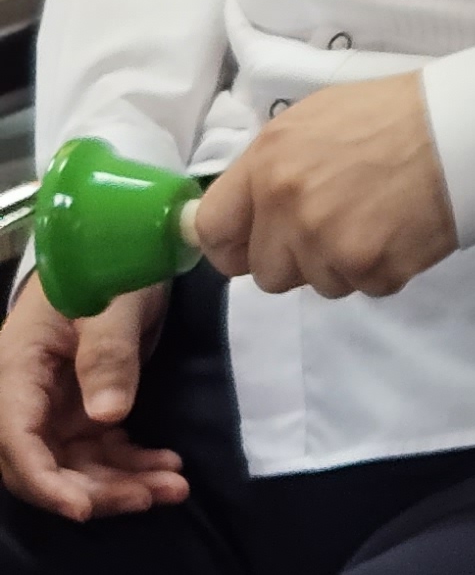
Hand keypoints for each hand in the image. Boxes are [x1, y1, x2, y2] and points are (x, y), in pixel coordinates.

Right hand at [0, 279, 183, 519]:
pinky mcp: (83, 410)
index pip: (15, 438)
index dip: (43, 480)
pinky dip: (132, 465)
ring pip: (75, 465)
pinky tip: (168, 466)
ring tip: (175, 486)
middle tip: (154, 495)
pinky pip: (101, 450)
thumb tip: (107, 418)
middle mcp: (27, 396)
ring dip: (120, 483)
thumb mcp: (114, 303)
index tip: (82, 508)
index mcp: (16, 369)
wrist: (125, 252)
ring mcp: (55, 407)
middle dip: (94, 490)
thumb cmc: (109, 266)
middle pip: (44, 463)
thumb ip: (108, 355)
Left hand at [191, 73, 457, 299]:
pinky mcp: (373, 268)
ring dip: (344, 263)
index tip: (253, 244)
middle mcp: (288, 208)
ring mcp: (330, 243)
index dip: (232, 244)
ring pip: (318, 284)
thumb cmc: (392, 113)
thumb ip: (267, 168)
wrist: (468, 125)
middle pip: (267, 273)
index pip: (212, 232)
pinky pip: (366, 288)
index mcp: (267, 166)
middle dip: (298, 257)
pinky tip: (405, 229)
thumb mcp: (312, 121)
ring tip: (380, 219)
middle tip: (338, 224)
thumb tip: (235, 213)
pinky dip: (386, 267)